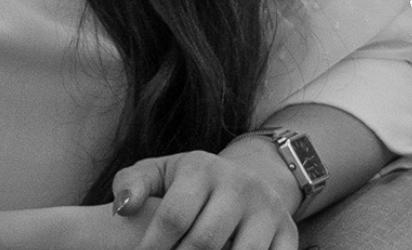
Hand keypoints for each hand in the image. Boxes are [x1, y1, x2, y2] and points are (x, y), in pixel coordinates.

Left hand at [110, 151, 298, 249]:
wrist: (248, 179)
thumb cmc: (188, 184)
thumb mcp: (159, 174)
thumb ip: (132, 185)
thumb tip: (123, 208)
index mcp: (202, 168)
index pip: (174, 216)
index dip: (154, 247)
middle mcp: (239, 185)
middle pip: (205, 242)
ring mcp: (267, 210)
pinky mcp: (289, 234)